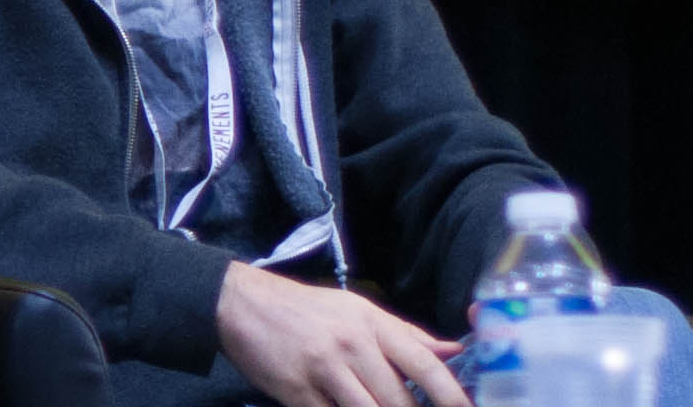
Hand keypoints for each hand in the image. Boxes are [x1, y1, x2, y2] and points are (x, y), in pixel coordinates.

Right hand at [216, 261, 471, 406]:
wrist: (244, 303)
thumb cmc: (307, 309)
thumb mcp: (357, 310)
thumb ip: (406, 334)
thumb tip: (456, 350)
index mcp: (371, 321)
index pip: (423, 363)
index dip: (452, 396)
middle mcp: (352, 343)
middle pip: (399, 400)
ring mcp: (324, 370)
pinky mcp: (298, 393)